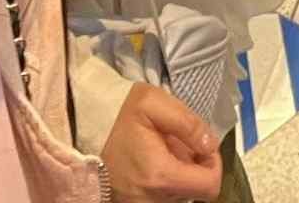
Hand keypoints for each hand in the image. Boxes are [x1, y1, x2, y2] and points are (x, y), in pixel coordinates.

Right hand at [100, 83, 222, 201]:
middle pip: (194, 191)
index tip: (202, 146)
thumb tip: (210, 145)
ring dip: (180, 173)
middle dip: (194, 166)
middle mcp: (151, 200)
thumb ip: (189, 124)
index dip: (214, 164)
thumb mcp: (155, 104)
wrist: (84, 128)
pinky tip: (153, 161)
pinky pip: (162, 196)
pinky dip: (165, 180)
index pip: (210, 187)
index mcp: (161, 177)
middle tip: (178, 143)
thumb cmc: (120, 115)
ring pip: (179, 194)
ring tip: (162, 151)